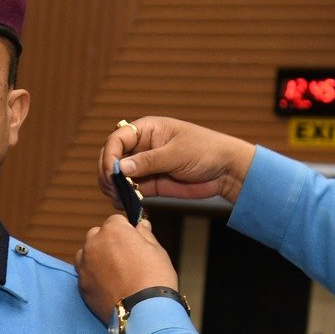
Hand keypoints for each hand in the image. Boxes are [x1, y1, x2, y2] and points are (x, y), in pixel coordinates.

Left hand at [74, 217, 177, 322]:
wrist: (143, 311)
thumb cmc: (154, 278)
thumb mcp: (157, 251)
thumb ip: (145, 234)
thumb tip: (141, 224)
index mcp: (113, 230)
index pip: (116, 221)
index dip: (126, 231)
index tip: (134, 243)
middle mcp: (93, 243)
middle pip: (98, 235)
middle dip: (108, 242)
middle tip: (125, 258)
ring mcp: (84, 265)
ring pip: (87, 254)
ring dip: (97, 257)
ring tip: (114, 272)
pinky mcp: (81, 284)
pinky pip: (85, 273)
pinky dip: (93, 276)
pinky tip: (108, 285)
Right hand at [100, 116, 257, 204]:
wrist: (226, 171)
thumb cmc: (206, 151)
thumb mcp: (177, 153)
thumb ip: (148, 161)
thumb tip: (120, 168)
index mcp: (147, 130)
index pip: (117, 139)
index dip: (109, 156)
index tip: (112, 173)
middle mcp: (141, 146)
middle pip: (112, 158)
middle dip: (108, 173)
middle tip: (112, 189)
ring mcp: (144, 166)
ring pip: (117, 176)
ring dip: (113, 187)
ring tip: (119, 198)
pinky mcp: (150, 183)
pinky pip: (129, 190)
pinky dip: (123, 198)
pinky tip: (125, 204)